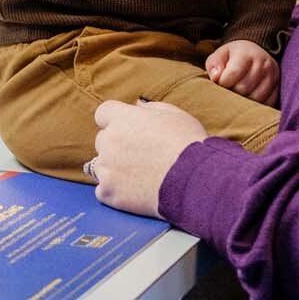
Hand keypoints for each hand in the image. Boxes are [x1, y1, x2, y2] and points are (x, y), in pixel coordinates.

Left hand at [88, 100, 205, 216]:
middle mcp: (109, 140)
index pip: (104, 114)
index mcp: (122, 118)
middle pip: (103, 140)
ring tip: (141, 177)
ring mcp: (107, 167)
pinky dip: (115, 192)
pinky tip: (134, 193)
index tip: (129, 131)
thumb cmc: (189, 145)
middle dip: (117, 146)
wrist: (196, 182)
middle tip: (141, 157)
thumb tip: (137, 106)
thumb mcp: (175, 115)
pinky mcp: (110, 192)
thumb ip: (150, 108)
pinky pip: (103, 190)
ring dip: (115, 169)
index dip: (116, 122)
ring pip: (101, 166)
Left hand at [205, 40, 278, 104]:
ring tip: (237, 95)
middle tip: (227, 91)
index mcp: (246, 53)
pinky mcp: (278, 87)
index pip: (234, 73)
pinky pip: (268, 103)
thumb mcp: (220, 55)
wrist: (255, 52)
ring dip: (244, 102)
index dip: (223, 82)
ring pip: (256, 98)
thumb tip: (216, 79)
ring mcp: (273, 76)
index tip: (219, 83)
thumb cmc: (233, 56)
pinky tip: (248, 100)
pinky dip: (256, 106)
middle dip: (232, 93)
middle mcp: (262, 64)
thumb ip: (214, 65)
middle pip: (244, 88)